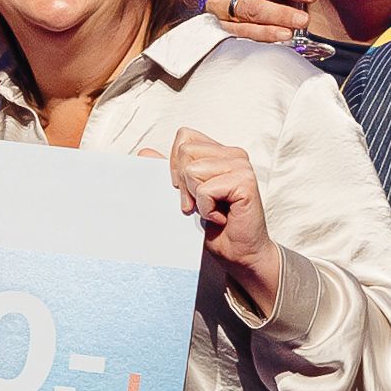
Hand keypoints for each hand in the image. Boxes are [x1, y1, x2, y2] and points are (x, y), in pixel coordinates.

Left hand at [169, 128, 277, 304]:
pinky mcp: (245, 183)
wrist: (239, 253)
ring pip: (192, 171)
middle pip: (185, 152)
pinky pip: (206, 190)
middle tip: (198, 204)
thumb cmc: (214, 227)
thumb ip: (170, 171)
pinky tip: (219, 218)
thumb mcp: (185, 194)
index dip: (175, 163)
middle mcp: (233, 154)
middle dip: (183, 184)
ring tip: (210, 210)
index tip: (184, 189)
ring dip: (195, 198)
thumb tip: (144, 151)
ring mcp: (241, 167)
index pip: (184, 137)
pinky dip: (206, 209)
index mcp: (220, 152)